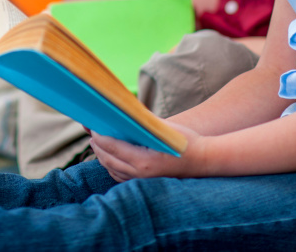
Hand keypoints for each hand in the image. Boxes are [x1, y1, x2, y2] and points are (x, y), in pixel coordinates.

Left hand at [89, 124, 205, 181]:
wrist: (204, 161)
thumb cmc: (185, 141)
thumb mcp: (163, 127)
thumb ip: (142, 122)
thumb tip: (123, 113)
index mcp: (144, 160)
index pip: (112, 147)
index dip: (99, 136)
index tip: (93, 127)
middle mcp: (140, 174)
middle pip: (108, 160)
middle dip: (97, 146)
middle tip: (92, 133)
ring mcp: (142, 181)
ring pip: (112, 170)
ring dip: (102, 157)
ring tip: (97, 144)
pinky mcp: (145, 183)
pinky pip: (121, 177)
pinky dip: (111, 166)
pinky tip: (110, 157)